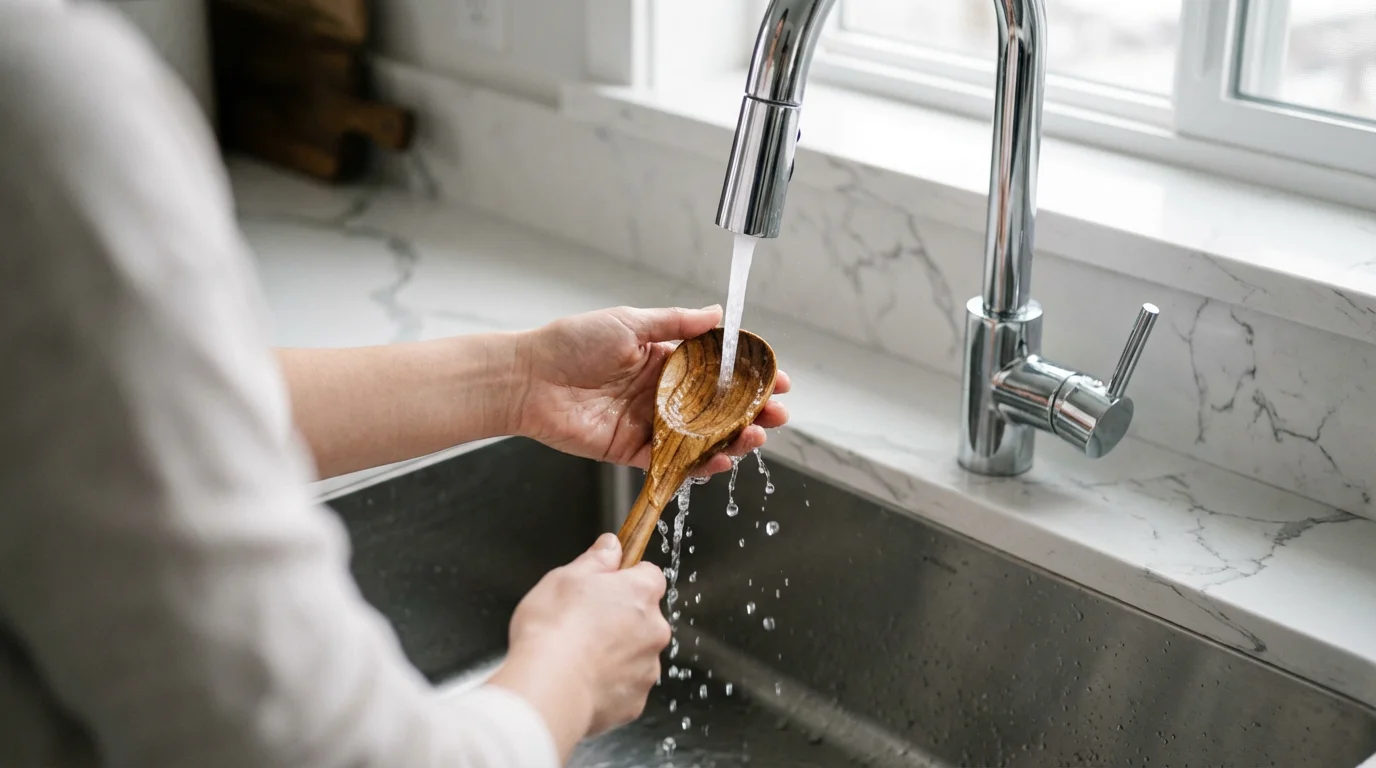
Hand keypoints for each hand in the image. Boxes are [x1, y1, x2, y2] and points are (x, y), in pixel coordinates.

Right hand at [487, 534, 669, 758]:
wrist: (548, 688)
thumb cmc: (553, 629)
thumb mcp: (564, 577)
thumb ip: (595, 560)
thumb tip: (612, 546)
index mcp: (640, 593)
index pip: (648, 575)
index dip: (625, 578)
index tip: (605, 584)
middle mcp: (654, 629)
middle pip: (643, 617)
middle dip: (619, 618)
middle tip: (582, 623)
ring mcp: (648, 668)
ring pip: (635, 653)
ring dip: (615, 653)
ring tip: (577, 656)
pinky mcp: (636, 701)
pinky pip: (625, 686)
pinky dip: (608, 684)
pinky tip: (581, 681)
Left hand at [513, 305, 791, 474]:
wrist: (528, 378)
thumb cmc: (572, 343)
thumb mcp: (629, 322)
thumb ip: (675, 323)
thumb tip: (717, 314)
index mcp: (663, 359)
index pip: (718, 369)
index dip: (749, 376)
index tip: (778, 379)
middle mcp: (661, 393)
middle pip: (718, 408)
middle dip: (752, 412)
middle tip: (778, 414)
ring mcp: (649, 423)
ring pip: (701, 438)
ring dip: (733, 440)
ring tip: (756, 437)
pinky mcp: (632, 451)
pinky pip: (672, 463)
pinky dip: (698, 466)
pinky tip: (721, 462)